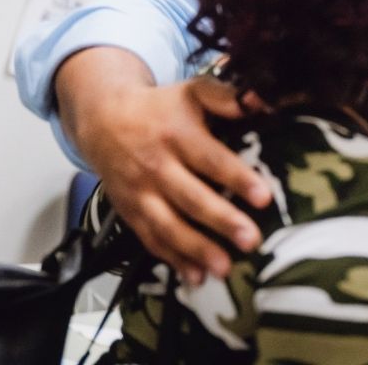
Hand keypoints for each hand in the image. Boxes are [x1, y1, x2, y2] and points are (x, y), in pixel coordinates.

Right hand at [57, 48, 271, 284]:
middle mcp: (156, 166)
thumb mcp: (191, 91)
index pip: (211, 160)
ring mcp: (140, 192)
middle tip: (252, 240)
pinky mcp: (130, 212)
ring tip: (225, 268)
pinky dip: (171, 260)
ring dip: (196, 249)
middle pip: (191, 198)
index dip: (237, 178)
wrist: (103, 120)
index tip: (264, 197)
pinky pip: (150, 239)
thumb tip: (259, 101)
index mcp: (177, 135)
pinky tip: (195, 276)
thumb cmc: (161, 108)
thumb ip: (224, 96)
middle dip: (221, 221)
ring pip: (168, 225)